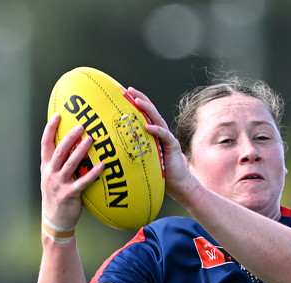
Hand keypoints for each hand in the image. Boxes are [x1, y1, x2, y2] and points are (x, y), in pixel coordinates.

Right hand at [40, 114, 104, 229]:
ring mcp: (59, 184)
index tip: (57, 115)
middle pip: (60, 151)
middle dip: (70, 137)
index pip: (45, 144)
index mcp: (46, 167)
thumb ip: (58, 164)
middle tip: (81, 126)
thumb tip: (71, 148)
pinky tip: (102, 165)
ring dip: (81, 151)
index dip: (50, 129)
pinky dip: (93, 173)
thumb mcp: (51, 178)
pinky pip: (83, 181)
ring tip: (91, 139)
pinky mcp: (69, 194)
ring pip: (70, 163)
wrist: (55, 220)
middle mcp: (50, 173)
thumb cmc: (57, 197)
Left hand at [126, 87, 198, 205]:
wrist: (178, 184)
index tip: (122, 94)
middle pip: (150, 111)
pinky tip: (148, 126)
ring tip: (137, 101)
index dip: (135, 103)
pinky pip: (164, 136)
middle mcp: (160, 132)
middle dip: (139, 98)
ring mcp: (167, 138)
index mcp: (153, 134)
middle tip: (128, 90)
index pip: (144, 114)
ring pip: (157, 119)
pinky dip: (156, 130)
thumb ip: (132, 154)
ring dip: (147, 109)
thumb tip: (112, 152)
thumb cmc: (159, 174)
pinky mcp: (173, 146)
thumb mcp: (142, 161)